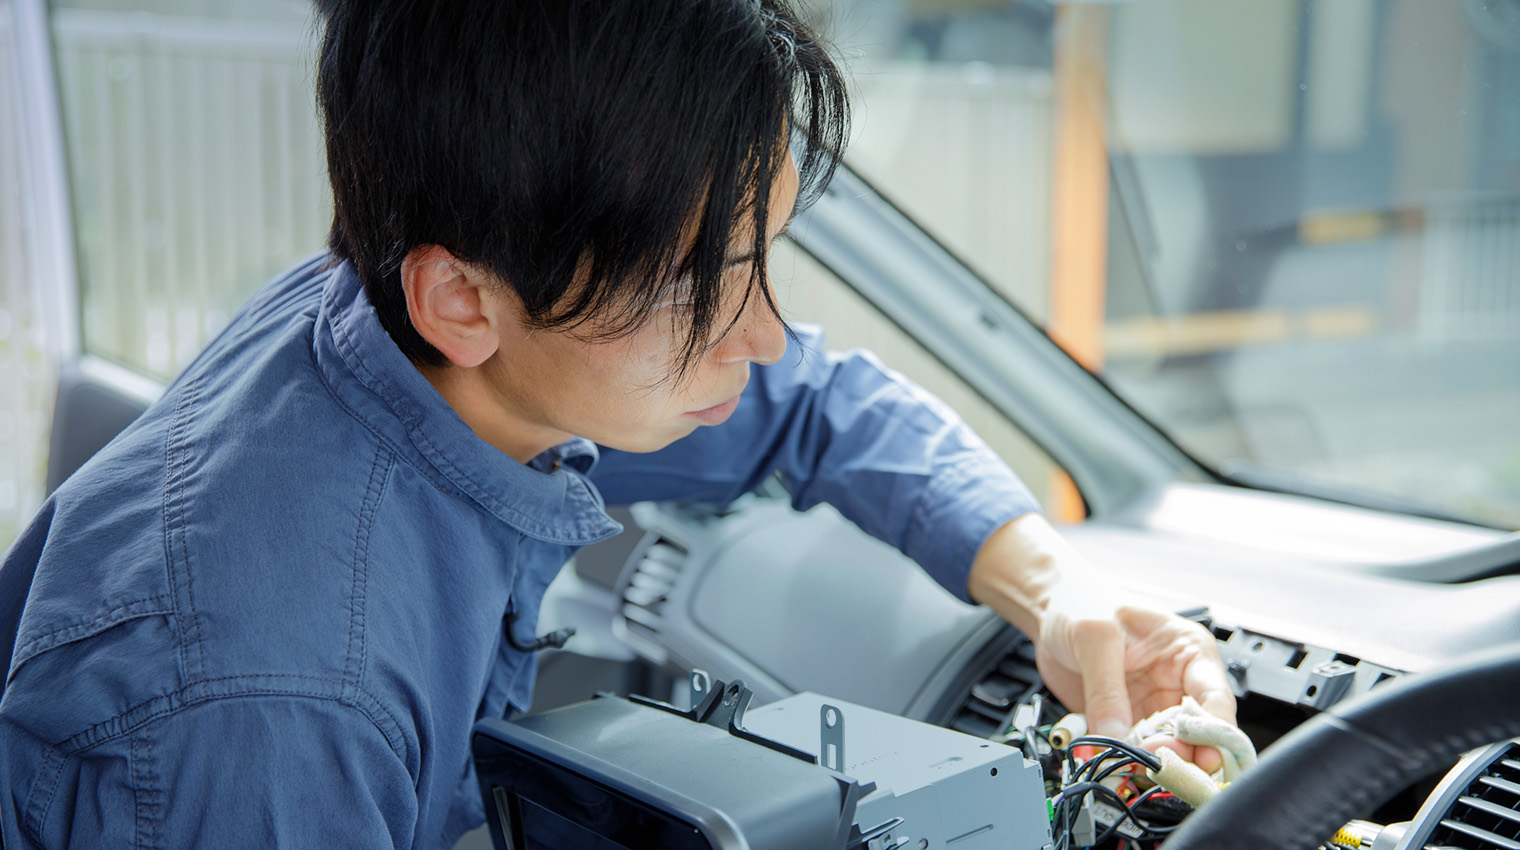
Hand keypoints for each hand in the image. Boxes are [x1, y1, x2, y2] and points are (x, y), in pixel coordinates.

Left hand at [1035, 589, 1235, 771]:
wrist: (1049, 611)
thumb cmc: (1082, 603)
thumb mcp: (1096, 636)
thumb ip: (1106, 688)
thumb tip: (1117, 735)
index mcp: (1187, 650)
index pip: (1215, 698)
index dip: (1215, 731)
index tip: (1205, 756)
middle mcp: (1177, 682)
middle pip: (1196, 731)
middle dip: (1181, 752)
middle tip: (1158, 763)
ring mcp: (1152, 704)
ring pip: (1167, 746)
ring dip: (1152, 761)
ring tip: (1132, 764)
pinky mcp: (1127, 719)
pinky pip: (1134, 748)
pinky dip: (1126, 758)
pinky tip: (1114, 760)